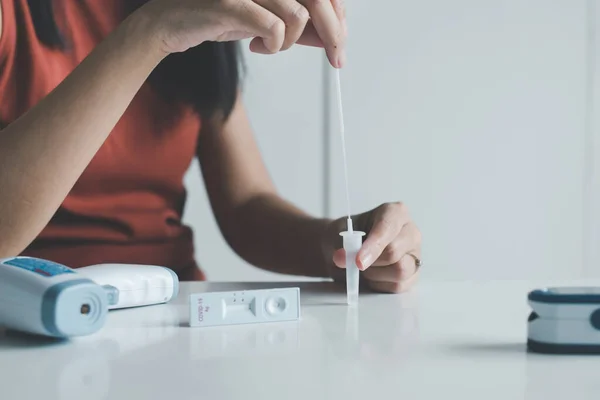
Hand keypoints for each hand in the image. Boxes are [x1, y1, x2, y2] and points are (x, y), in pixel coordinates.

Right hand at [137, 0, 346, 66]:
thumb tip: (332, 37)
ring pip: (298, 15)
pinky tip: (259, 47)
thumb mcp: (265, 20)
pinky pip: (274, 27)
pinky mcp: (231, 3)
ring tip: (271, 46)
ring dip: (291, 40)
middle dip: (334, 33)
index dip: (338, 15)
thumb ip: (298, 26)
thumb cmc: (218, 17)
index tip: (341, 41)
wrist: (172, 23)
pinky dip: (274, 44)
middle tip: (337, 58)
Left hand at [323, 202, 421, 292]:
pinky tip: (373, 275)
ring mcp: (415, 253)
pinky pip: (399, 285)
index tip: (358, 261)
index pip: (387, 228)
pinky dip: (380, 284)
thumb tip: (342, 258)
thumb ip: (341, 244)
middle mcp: (411, 231)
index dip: (372, 246)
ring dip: (375, 274)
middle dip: (370, 262)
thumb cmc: (347, 236)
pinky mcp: (414, 274)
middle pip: (393, 252)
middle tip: (355, 262)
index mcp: (395, 212)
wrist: (346, 249)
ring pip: (400, 271)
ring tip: (365, 267)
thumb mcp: (339, 233)